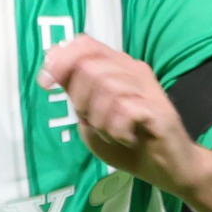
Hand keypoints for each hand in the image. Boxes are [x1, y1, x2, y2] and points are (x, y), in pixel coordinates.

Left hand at [43, 34, 209, 200]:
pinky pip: (125, 110)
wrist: (165, 167)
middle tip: (95, 122)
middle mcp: (132, 70)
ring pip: (107, 89)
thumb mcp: (90, 119)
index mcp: (114, 68)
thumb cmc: (126, 142)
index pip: (84, 44)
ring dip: (100, 120)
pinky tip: (127, 138)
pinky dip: (117, 130)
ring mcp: (147, 87)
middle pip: (90, 68)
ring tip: (114, 133)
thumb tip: (51, 73)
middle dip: (81, 101)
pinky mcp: (159, 108)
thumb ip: (76, 96)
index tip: (45, 83)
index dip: (60, 59)